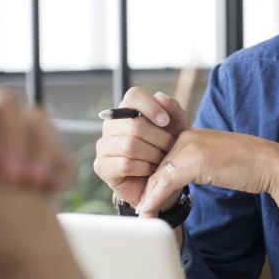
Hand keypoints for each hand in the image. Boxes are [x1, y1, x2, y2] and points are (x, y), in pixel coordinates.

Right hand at [93, 88, 188, 206]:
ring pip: (130, 145)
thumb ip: (173, 111)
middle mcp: (111, 126)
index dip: (151, 106)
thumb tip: (160, 96)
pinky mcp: (102, 166)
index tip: (166, 122)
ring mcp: (103, 146)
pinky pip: (125, 164)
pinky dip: (144, 168)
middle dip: (158, 138)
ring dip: (153, 154)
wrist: (162, 183)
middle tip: (170, 148)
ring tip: (162, 160)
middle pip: (134, 124)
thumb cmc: (167, 153)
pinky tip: (151, 171)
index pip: (133, 96)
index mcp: (127, 111)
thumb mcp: (177, 130)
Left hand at [134, 128, 278, 216]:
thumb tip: (170, 183)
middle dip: (147, 188)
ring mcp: (190, 146)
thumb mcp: (211, 159)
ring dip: (149, 198)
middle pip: (155, 165)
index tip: (144, 196)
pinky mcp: (195, 160)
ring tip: (143, 214)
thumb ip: (191, 164)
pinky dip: (156, 199)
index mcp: (189, 132)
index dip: (151, 177)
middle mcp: (186, 135)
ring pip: (158, 174)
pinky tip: (149, 211)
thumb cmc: (245, 164)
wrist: (269, 164)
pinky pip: (166, 182)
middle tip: (140, 208)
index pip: (159, 155)